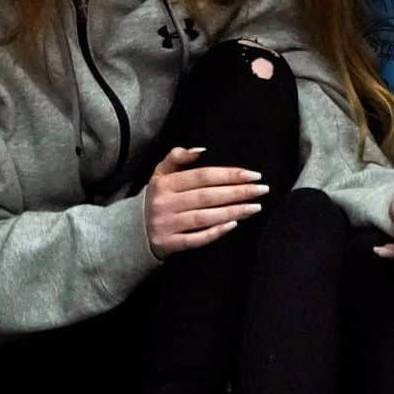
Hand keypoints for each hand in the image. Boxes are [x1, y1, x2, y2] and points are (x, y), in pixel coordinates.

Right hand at [145, 147, 268, 258]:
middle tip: (262, 190)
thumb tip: (201, 149)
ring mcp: (167, 225)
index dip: (229, 174)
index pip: (202, 176)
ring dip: (233, 211)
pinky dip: (215, 232)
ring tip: (256, 207)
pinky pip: (196, 239)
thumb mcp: (159, 174)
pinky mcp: (169, 244)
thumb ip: (176, 157)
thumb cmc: (155, 199)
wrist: (130, 232)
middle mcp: (166, 203)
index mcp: (165, 183)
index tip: (253, 175)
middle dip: (237, 192)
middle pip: (207, 196)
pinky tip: (234, 225)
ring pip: (205, 217)